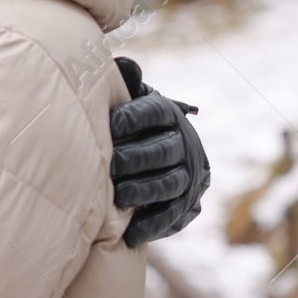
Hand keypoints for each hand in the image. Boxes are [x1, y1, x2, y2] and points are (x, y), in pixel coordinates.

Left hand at [110, 56, 210, 246]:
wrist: (164, 161)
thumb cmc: (133, 127)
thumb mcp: (130, 104)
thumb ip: (126, 86)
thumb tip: (124, 64)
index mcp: (167, 115)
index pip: (154, 112)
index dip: (134, 118)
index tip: (110, 125)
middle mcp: (183, 144)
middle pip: (162, 150)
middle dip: (135, 158)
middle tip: (110, 165)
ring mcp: (187, 176)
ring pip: (168, 183)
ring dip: (142, 191)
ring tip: (118, 197)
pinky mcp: (186, 205)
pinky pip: (171, 216)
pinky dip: (151, 225)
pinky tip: (129, 234)